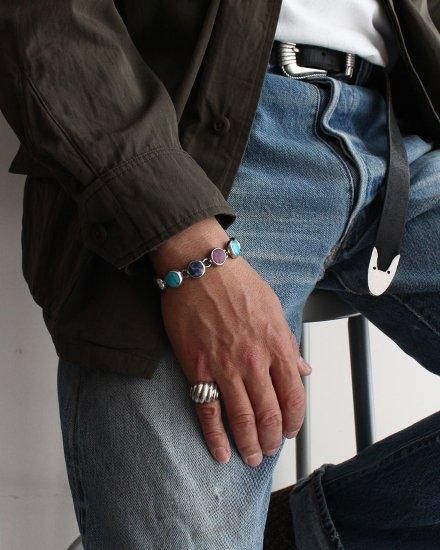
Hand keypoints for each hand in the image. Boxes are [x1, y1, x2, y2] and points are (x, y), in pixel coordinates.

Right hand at [149, 217, 311, 466]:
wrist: (201, 268)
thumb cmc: (238, 283)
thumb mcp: (274, 308)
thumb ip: (289, 344)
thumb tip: (304, 370)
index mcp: (277, 345)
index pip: (294, 395)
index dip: (294, 420)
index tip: (290, 431)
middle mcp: (255, 360)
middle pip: (268, 413)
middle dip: (271, 439)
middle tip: (269, 450)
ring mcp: (225, 367)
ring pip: (241, 418)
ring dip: (248, 444)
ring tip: (252, 458)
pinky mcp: (198, 368)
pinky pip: (208, 411)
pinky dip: (215, 436)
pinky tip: (221, 452)